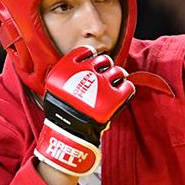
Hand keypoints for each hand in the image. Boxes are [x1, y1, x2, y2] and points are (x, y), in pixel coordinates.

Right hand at [34, 47, 134, 176]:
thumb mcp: (56, 91)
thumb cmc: (61, 114)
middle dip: (106, 67)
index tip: (92, 62)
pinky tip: (122, 93)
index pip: (86, 51)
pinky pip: (128, 86)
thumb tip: (77, 74)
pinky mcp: (115, 97)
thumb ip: (67, 79)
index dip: (91, 56)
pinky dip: (127, 88)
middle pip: (104, 60)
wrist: (69, 134)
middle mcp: (86, 71)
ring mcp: (102, 83)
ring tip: (112, 86)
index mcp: (68, 68)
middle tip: (104, 78)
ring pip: (118, 71)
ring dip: (117, 76)